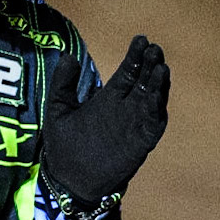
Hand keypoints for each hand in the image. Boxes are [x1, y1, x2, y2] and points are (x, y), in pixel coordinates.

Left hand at [42, 35, 169, 209]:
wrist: (69, 180)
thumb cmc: (63, 145)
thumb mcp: (58, 110)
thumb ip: (63, 84)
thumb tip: (68, 56)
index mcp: (109, 97)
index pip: (128, 71)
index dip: (135, 56)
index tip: (141, 39)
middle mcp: (126, 108)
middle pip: (144, 81)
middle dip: (151, 65)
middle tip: (154, 49)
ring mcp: (134, 124)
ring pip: (153, 99)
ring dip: (158, 85)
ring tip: (161, 68)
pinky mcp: (140, 143)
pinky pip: (153, 125)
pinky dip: (157, 111)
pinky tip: (158, 98)